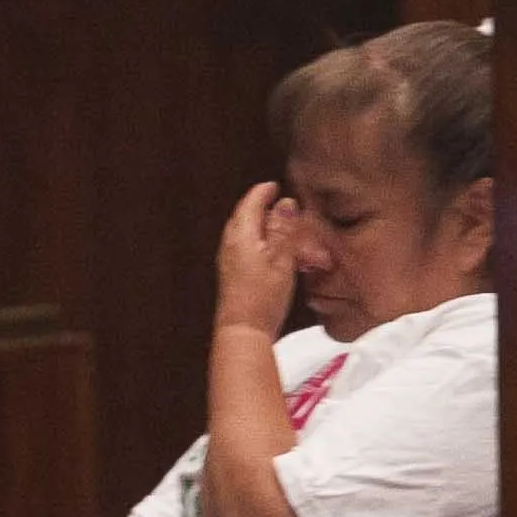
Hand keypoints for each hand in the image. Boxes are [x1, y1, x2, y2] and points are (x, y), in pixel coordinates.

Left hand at [215, 181, 302, 336]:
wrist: (243, 330)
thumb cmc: (262, 296)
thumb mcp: (281, 258)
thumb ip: (283, 230)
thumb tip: (285, 204)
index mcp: (241, 236)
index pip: (249, 204)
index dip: (263, 193)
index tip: (273, 186)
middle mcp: (230, 245)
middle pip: (247, 218)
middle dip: (264, 210)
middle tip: (283, 207)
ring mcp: (229, 261)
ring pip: (250, 235)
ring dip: (267, 230)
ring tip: (287, 231)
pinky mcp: (233, 275)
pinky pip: (250, 251)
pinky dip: (265, 246)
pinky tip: (279, 255)